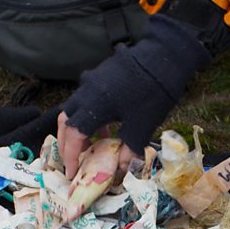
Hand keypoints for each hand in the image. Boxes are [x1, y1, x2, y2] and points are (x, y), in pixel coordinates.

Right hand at [58, 14, 210, 178]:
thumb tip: (121, 170)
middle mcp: (85, 93)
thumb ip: (129, 150)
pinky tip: (105, 127)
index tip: (71, 172)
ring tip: (90, 147)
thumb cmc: (152, 94)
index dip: (70, 156)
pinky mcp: (99, 76)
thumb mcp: (142, 127)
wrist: (163, 56)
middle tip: (72, 160)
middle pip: (66, 121)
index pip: (72, 136)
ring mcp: (91, 82)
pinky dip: (89, 117)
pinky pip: (86, 100)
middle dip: (66, 143)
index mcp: (92, 107)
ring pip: (75, 109)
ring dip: (78, 129)